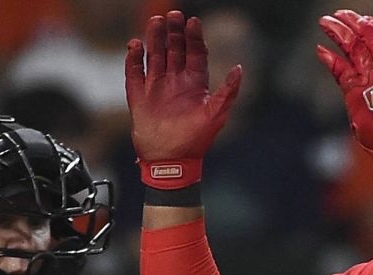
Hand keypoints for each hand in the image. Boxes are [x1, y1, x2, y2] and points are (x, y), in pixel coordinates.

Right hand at [125, 11, 241, 188]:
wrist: (171, 161)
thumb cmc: (196, 140)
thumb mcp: (217, 114)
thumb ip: (228, 91)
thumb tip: (239, 68)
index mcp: (194, 84)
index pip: (195, 53)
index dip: (194, 37)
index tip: (193, 21)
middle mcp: (175, 82)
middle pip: (174, 50)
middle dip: (173, 32)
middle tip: (172, 15)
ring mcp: (156, 88)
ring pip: (154, 56)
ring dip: (154, 39)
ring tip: (155, 22)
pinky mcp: (139, 97)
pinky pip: (134, 73)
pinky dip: (133, 59)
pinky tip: (135, 45)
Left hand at [315, 9, 372, 179]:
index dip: (370, 22)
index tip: (360, 18)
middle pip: (366, 33)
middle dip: (350, 20)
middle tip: (338, 14)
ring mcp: (369, 77)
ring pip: (352, 45)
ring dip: (337, 30)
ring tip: (326, 22)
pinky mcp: (354, 90)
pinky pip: (339, 68)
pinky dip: (329, 57)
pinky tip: (320, 49)